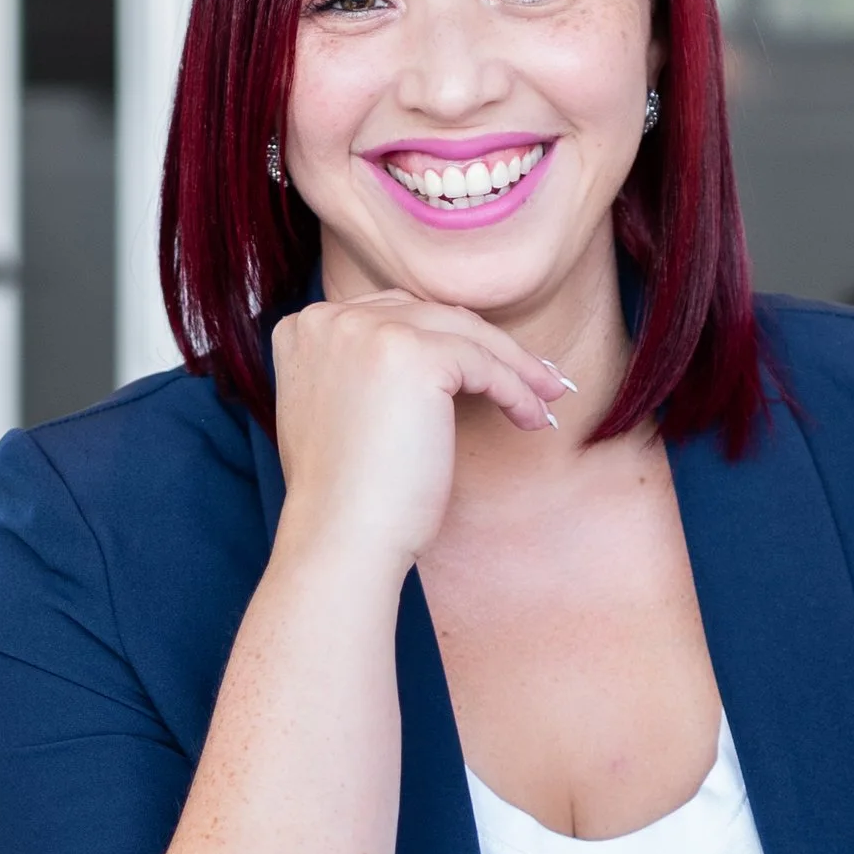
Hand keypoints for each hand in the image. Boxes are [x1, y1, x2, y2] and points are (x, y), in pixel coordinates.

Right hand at [270, 295, 571, 578]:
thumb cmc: (347, 496)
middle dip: (489, 346)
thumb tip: (434, 361)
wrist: (341, 538)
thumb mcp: (341, 411)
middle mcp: (331, 317)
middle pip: (433, 317)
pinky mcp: (412, 355)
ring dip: (516, 366)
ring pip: (466, 334)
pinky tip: (532, 418)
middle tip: (534, 376)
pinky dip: (517, 390)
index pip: (396, 316)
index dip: (448, 340)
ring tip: (546, 396)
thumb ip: (364, 370)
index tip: (486, 364)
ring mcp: (368, 331)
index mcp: (307, 327)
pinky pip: (484, 363)